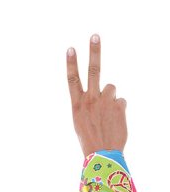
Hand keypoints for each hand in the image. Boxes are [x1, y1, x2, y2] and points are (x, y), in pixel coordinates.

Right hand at [67, 34, 126, 156]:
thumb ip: (89, 103)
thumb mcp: (81, 122)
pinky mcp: (119, 106)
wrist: (103, 155)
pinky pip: (121, 101)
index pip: (72, 80)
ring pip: (112, 88)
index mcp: (78, 106)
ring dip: (111, 98)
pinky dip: (119, 110)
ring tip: (108, 115)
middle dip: (94, 51)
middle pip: (93, 70)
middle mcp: (91, 101)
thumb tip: (105, 91)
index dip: (71, 63)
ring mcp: (105, 102)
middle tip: (95, 35)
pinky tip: (115, 122)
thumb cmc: (90, 141)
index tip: (70, 48)